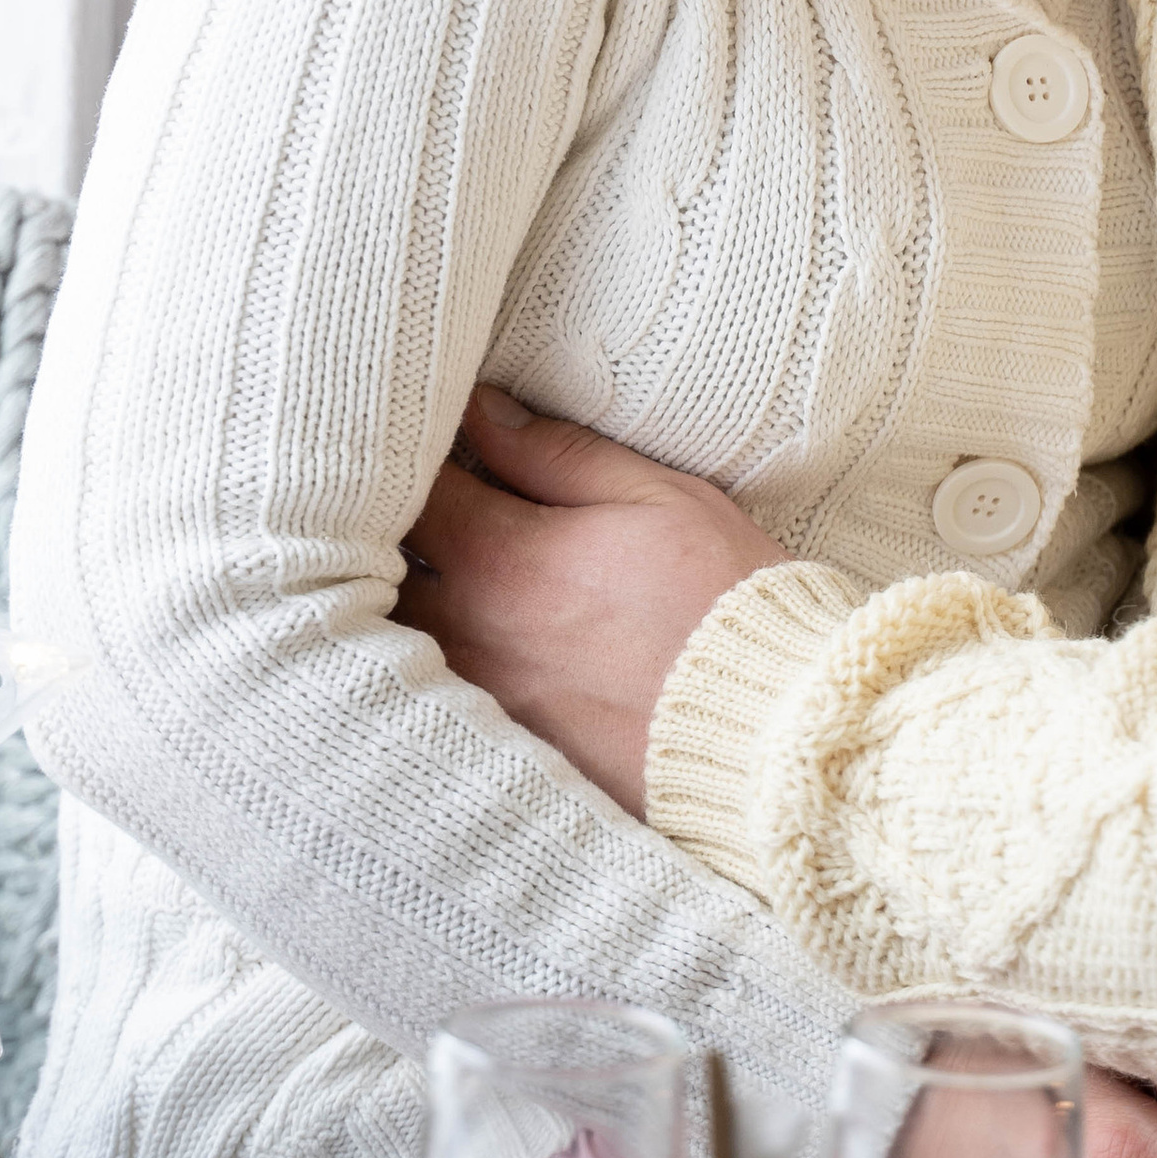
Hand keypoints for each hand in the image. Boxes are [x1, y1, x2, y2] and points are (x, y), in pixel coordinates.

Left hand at [394, 389, 785, 811]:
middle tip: (406, 495)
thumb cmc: (724, 598)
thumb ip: (560, 455)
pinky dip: (442, 657)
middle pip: (387, 568)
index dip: (409, 451)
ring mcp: (485, 696)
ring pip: (407, 634)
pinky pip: (445, 691)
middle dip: (391, 528)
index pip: (415, 487)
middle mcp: (474, 630)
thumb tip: (486, 411)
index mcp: (505, 557)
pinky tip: (478, 638)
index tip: (423, 428)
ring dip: (413, 595)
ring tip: (436, 564)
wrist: (769, 731)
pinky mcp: (510, 745)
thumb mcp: (658, 497)